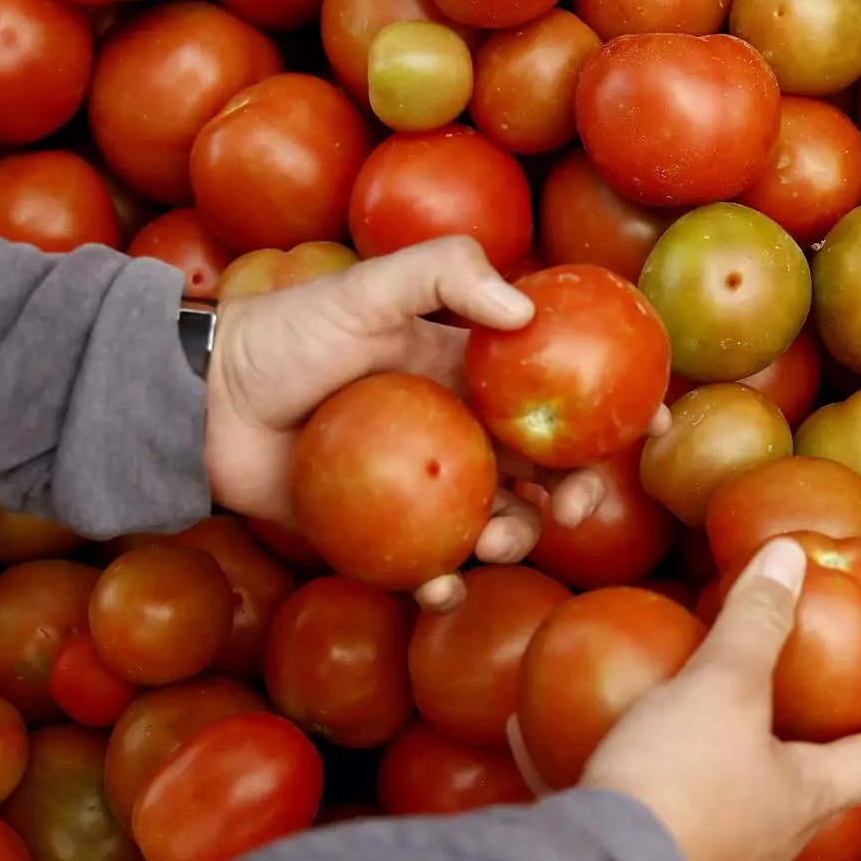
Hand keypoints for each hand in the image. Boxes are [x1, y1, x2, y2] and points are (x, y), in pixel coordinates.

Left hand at [203, 236, 665, 611]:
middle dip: (575, 489)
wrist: (205, 401)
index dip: (616, 406)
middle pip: (545, 467)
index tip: (655, 423)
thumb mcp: (368, 287)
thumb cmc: (287, 333)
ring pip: (501, 521)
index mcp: (472, 372)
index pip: (561, 387)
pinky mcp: (386, 533)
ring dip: (515, 539)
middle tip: (572, 503)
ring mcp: (428, 485)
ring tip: (494, 540)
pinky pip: (433, 564)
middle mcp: (462, 430)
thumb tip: (525, 312)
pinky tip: (440, 585)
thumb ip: (445, 276)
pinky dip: (445, 582)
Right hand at [509, 538, 860, 860]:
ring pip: (734, 804)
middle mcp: (774, 842)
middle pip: (814, 787)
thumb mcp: (723, 686)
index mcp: (808, 798)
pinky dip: (635, 776)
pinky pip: (655, 817)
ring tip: (695, 707)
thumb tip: (790, 555)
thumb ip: (757, 621)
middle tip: (798, 689)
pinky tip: (577, 739)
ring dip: (724, 757)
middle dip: (810, 738)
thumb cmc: (680, 782)